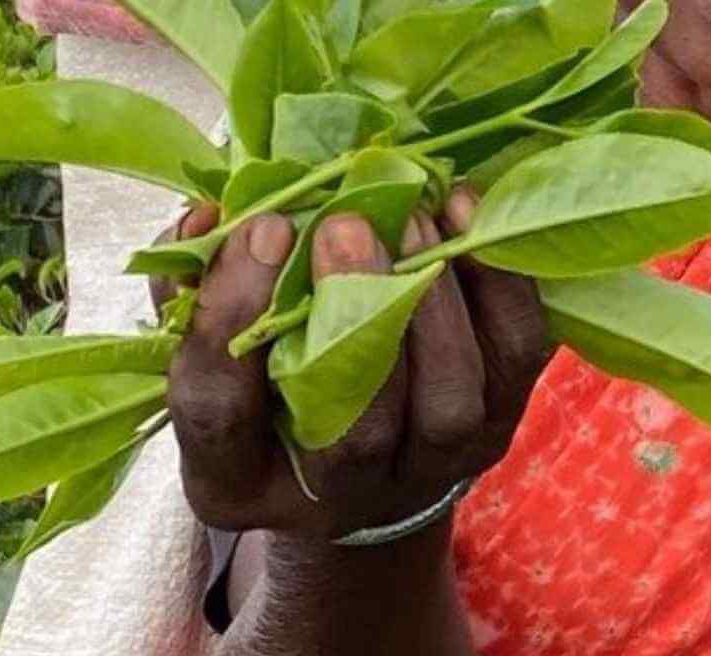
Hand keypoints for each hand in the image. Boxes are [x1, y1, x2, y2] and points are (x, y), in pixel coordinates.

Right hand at [153, 193, 552, 540]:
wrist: (366, 460)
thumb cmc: (268, 379)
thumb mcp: (216, 342)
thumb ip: (196, 283)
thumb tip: (211, 217)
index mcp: (234, 479)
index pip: (218, 412)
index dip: (234, 318)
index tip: (264, 228)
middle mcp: (333, 498)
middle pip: (354, 433)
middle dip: (353, 318)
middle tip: (346, 223)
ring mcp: (426, 471)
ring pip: (445, 404)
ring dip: (432, 302)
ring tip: (412, 216)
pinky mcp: (496, 431)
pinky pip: (514, 358)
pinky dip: (499, 283)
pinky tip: (463, 213)